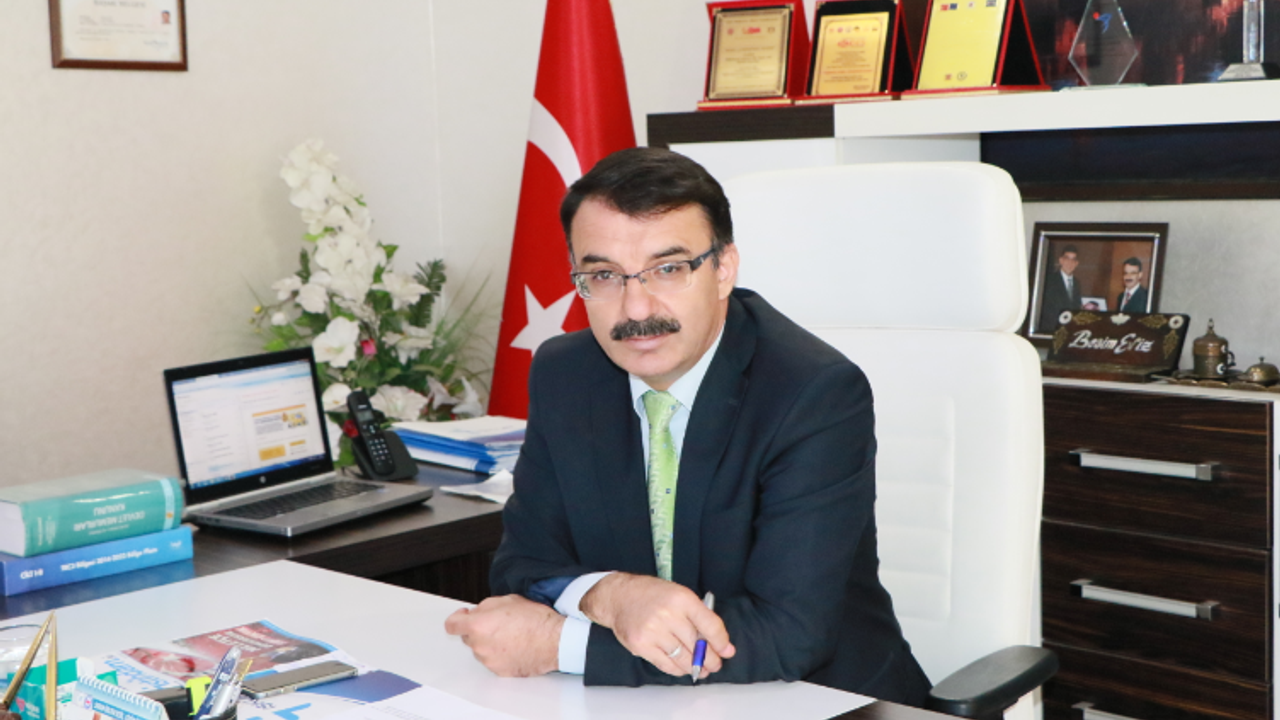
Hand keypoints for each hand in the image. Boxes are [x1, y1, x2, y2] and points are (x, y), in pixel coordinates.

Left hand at [444, 594, 563, 676]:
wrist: (554, 641)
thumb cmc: (535, 620)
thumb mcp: (507, 599)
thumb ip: (485, 607)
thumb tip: (477, 612)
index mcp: (477, 625)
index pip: (452, 625)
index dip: (457, 618)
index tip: (464, 616)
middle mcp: (480, 645)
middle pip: (468, 637)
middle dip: (478, 629)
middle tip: (498, 623)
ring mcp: (489, 661)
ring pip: (481, 650)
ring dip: (490, 643)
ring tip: (511, 635)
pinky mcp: (500, 671)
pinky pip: (493, 661)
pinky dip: (500, 654)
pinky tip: (515, 646)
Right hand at [580, 573, 734, 677]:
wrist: (618, 597)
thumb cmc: (651, 595)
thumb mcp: (679, 594)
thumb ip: (699, 616)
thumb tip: (721, 643)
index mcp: (682, 598)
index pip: (710, 624)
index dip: (721, 642)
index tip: (727, 651)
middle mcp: (668, 614)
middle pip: (697, 645)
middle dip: (710, 659)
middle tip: (715, 664)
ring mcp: (653, 631)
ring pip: (682, 658)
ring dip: (695, 667)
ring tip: (701, 669)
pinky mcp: (641, 645)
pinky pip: (665, 664)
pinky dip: (677, 669)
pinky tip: (683, 668)